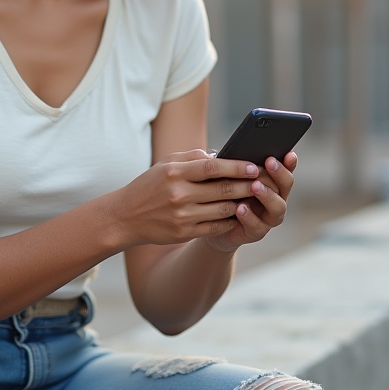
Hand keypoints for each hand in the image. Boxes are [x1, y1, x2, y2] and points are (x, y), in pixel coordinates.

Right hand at [112, 149, 265, 248]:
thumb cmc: (150, 185)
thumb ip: (193, 157)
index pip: (214, 167)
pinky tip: (237, 214)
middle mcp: (179, 194)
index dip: (237, 167)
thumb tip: (222, 157)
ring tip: (253, 197)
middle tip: (262, 182)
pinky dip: (230, 220)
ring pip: (224, 209)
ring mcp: (183, 216)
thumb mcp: (165, 164)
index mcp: (175, 172)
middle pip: (224, 189)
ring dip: (242, 203)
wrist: (125, 216)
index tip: (253, 166)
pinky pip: (216, 226)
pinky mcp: (184, 233)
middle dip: (247, 185)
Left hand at [203, 151, 296, 251]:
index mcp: (272, 184)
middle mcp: (275, 200)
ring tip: (255, 186)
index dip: (289, 163)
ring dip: (267, 195)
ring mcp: (267, 218)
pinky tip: (240, 208)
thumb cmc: (224, 193)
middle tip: (270, 162)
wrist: (211, 221)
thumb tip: (242, 147)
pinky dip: (249, 216)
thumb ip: (241, 167)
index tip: (289, 153)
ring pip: (277, 207)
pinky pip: (257, 226)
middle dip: (279, 174)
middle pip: (285, 187)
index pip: (285, 171)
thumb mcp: (232, 176)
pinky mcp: (255, 232)